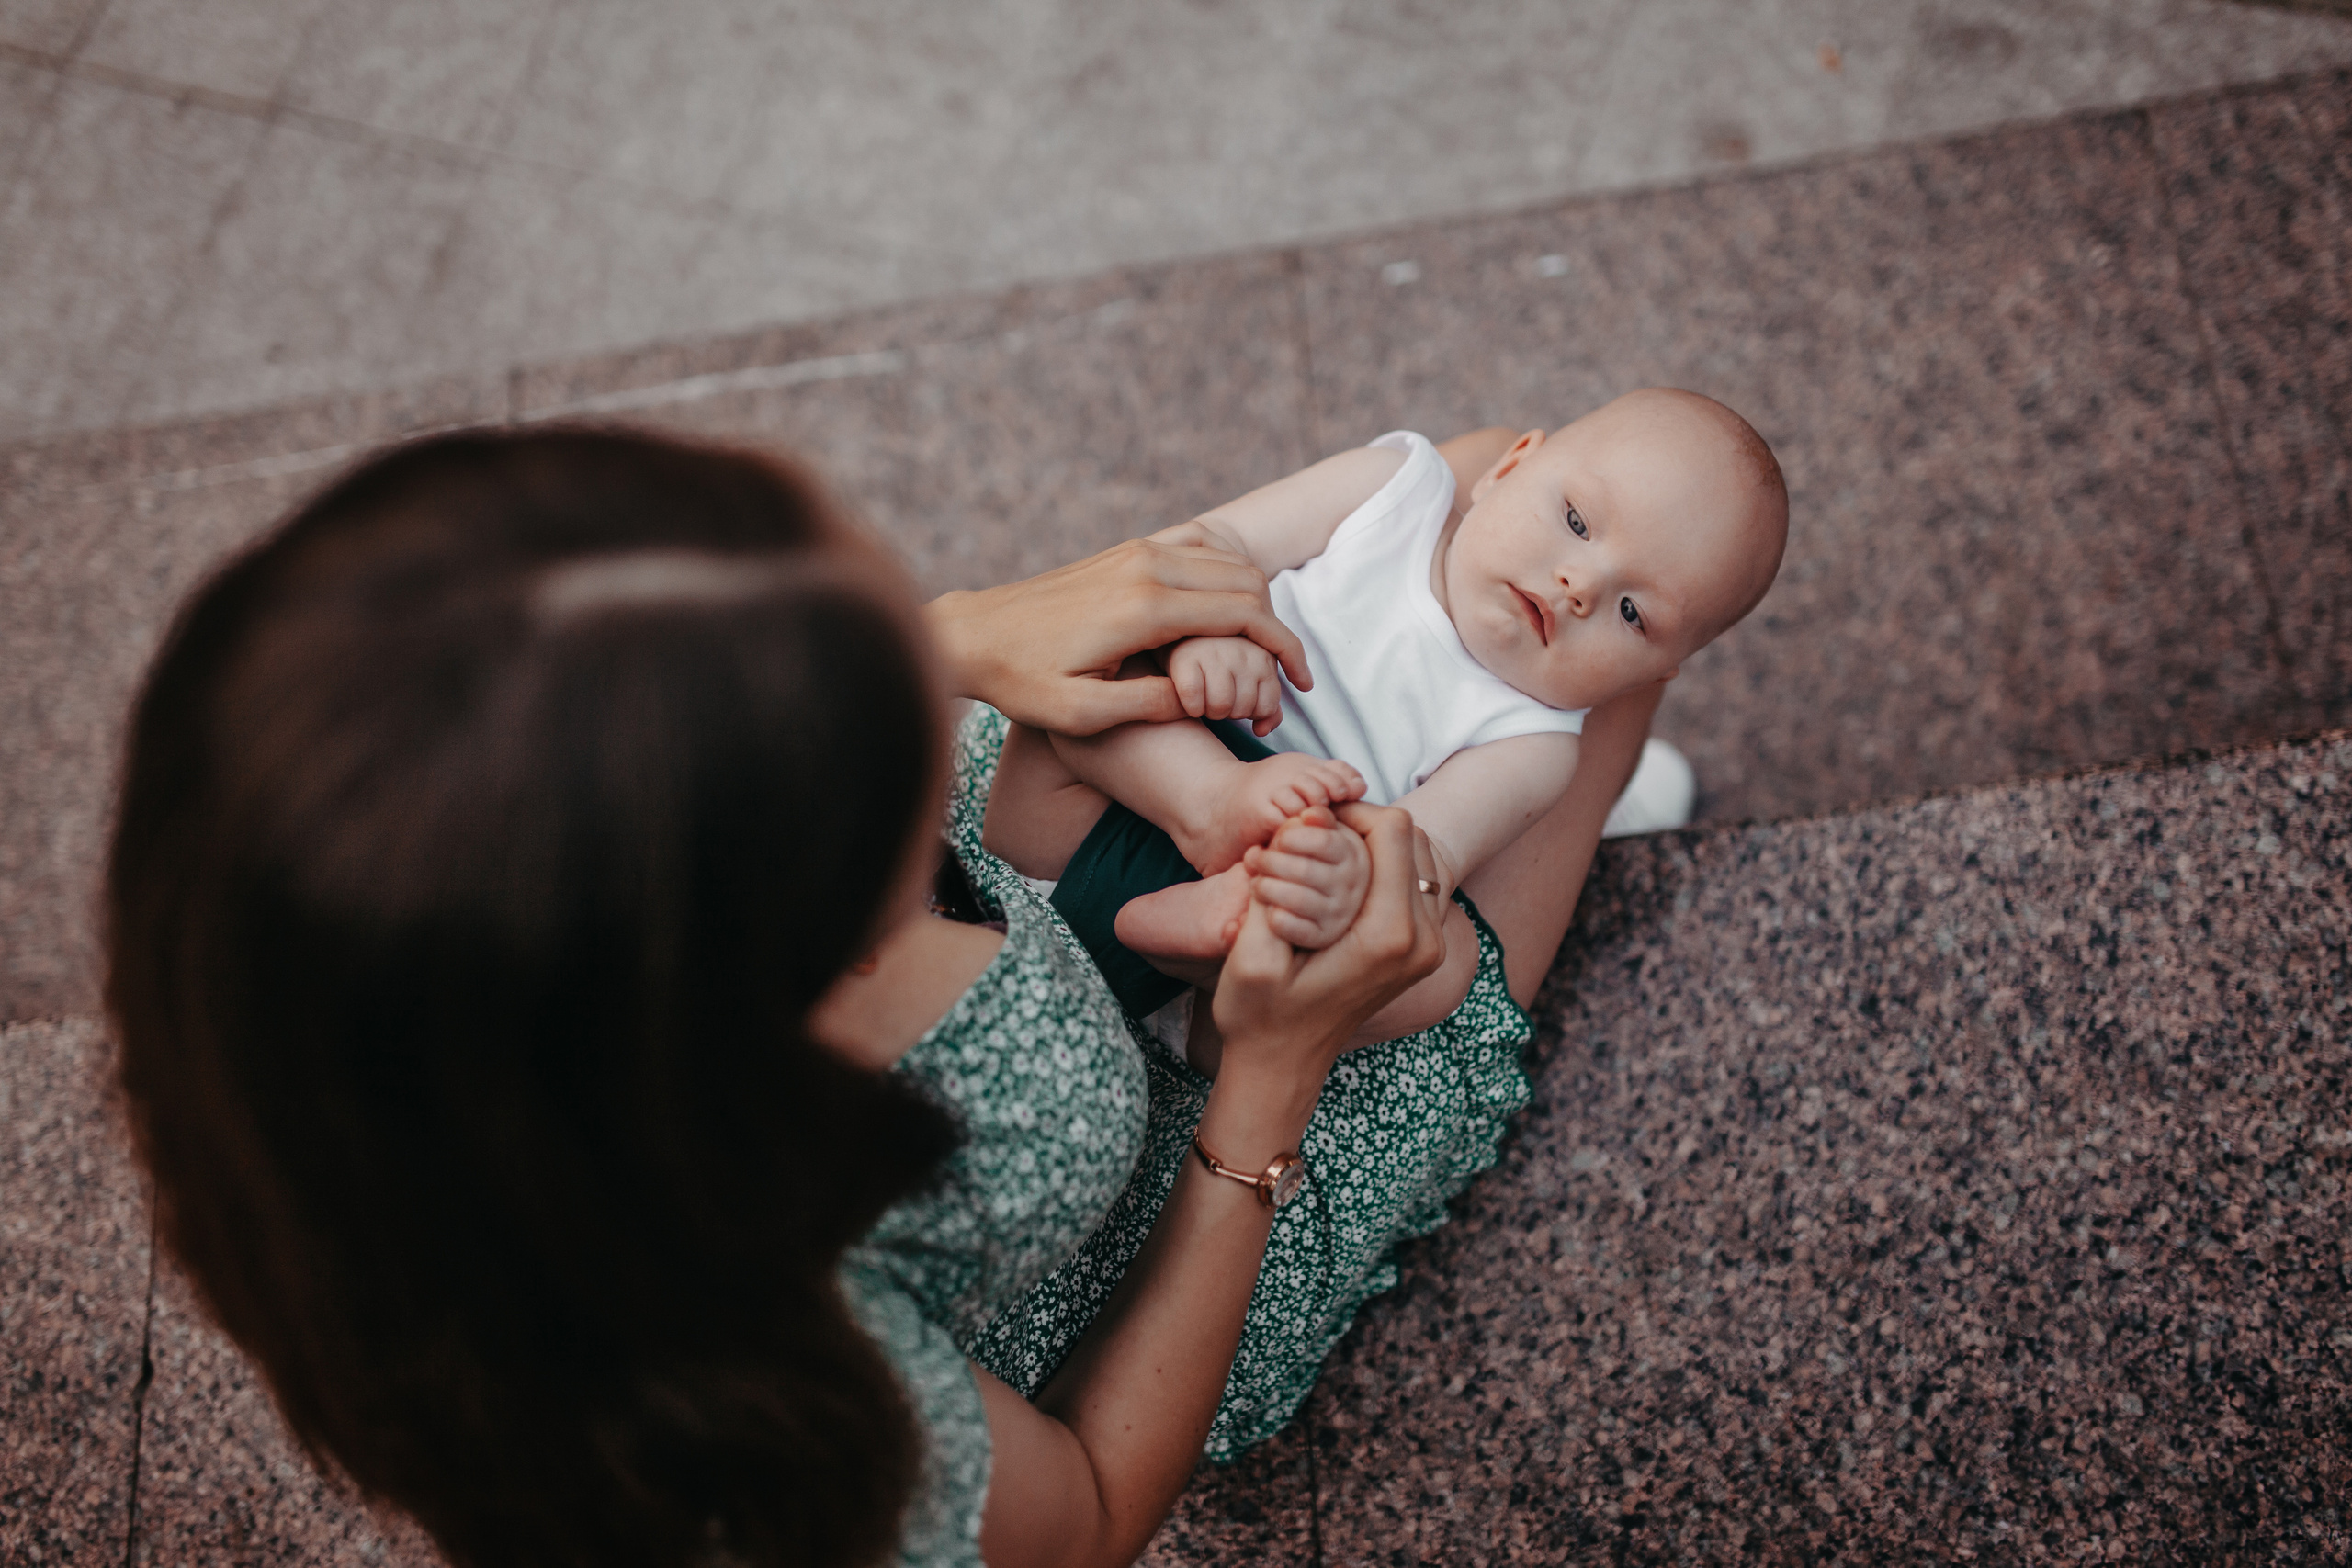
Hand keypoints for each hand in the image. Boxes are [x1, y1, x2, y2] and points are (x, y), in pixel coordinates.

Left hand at [926, 538, 1309, 735]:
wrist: (975, 635)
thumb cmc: (1023, 683)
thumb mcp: (1085, 714)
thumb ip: (1151, 705)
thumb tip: (1205, 701)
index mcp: (1144, 609)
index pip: (1244, 614)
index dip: (1285, 648)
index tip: (1301, 683)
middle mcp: (1147, 568)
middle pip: (1247, 582)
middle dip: (1277, 627)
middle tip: (1284, 674)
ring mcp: (1137, 552)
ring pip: (1228, 560)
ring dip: (1256, 600)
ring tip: (1260, 648)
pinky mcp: (1127, 551)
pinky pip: (1198, 546)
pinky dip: (1227, 571)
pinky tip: (1230, 608)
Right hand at [1163, 636, 1284, 734]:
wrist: (1182, 634)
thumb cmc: (1222, 664)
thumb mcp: (1252, 680)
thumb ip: (1267, 707)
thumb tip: (1262, 731)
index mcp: (1265, 657)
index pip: (1266, 708)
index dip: (1249, 712)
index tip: (1237, 698)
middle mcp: (1244, 651)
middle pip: (1242, 711)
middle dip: (1228, 712)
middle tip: (1217, 696)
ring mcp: (1215, 652)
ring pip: (1220, 708)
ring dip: (1208, 711)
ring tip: (1204, 697)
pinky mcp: (1186, 658)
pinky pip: (1194, 701)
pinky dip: (1191, 708)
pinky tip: (1188, 698)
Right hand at [1210, 801, 1445, 1084]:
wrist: (1282, 1064)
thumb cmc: (1258, 1015)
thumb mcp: (1251, 955)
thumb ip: (1277, 884)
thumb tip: (1306, 819)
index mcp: (1389, 936)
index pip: (1393, 830)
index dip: (1349, 811)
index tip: (1308, 824)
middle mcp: (1423, 940)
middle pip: (1412, 837)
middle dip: (1362, 826)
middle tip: (1314, 840)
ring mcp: (1429, 946)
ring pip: (1417, 854)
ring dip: (1373, 845)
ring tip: (1324, 859)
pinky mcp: (1421, 948)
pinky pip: (1413, 880)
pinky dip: (1380, 867)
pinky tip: (1338, 882)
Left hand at [1240, 806, 1370, 948]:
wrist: (1333, 898)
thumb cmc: (1323, 857)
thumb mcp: (1328, 833)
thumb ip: (1320, 819)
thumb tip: (1309, 815)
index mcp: (1353, 855)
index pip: (1322, 841)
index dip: (1292, 837)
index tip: (1278, 839)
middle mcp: (1351, 886)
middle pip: (1304, 869)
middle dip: (1271, 862)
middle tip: (1256, 859)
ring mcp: (1339, 913)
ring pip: (1297, 899)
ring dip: (1267, 888)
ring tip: (1257, 883)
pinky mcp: (1324, 936)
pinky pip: (1296, 929)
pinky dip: (1276, 918)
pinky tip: (1268, 909)